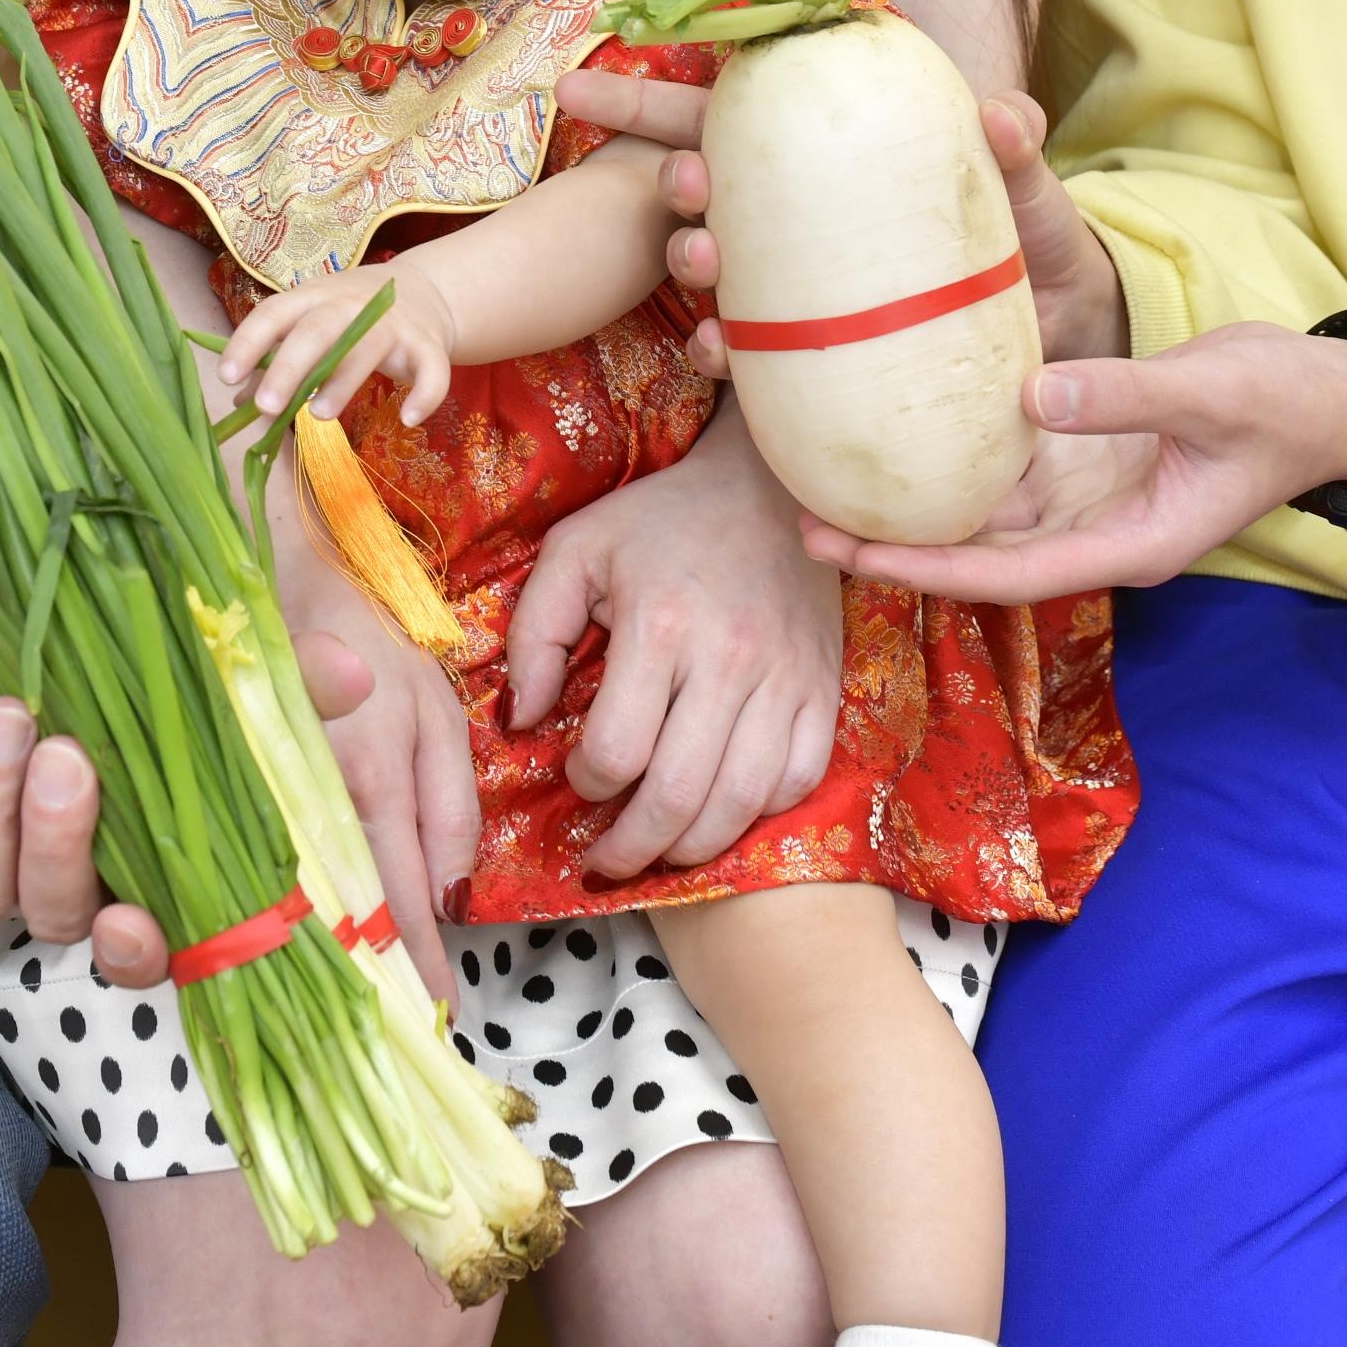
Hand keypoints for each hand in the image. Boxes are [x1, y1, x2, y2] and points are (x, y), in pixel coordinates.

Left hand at [0, 632, 376, 991]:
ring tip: (9, 718)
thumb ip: (280, 684)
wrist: (16, 643)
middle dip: (59, 841)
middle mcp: (65, 880)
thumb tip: (355, 674)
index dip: (135, 951)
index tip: (129, 920)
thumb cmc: (132, 676)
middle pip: (55, 907)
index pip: (144, 949)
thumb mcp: (212, 675)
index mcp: (141, 871)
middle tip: (68, 756)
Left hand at [221, 266, 458, 425]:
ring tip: (317, 416)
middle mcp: (350, 305)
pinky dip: (424, 394)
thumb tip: (237, 402)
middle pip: (316, 332)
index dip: (247, 342)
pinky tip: (408, 419)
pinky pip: (432, 370)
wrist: (424, 293)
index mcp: (312, 298)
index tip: (224, 376)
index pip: (274, 313)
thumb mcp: (310, 327)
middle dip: (288, 368)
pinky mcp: (428, 345)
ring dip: (342, 383)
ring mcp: (391, 324)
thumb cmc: (351, 317)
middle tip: (266, 407)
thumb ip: (276, 360)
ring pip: (366, 349)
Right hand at [272, 494, 477, 991]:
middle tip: (395, 1034)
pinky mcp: (219, 793)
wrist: (277, 570)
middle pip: (339, 923)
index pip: (398, 902)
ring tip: (343, 1017)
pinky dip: (264, 921)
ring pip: (286, 908)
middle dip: (368, 985)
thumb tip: (456, 899)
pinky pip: (242, 876)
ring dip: (314, 967)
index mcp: (371, 783)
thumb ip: (449, 805)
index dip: (417, 965)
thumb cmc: (370, 636)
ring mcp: (256, 800)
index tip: (437, 1016)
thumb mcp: (436, 710)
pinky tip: (279, 955)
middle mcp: (309, 803)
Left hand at [500, 405, 841, 880]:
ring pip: (743, 802)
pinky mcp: (823, 688)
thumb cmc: (660, 519)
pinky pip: (799, 779)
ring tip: (659, 852)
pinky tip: (722, 808)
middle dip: (633, 848)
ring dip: (693, 848)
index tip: (577, 777)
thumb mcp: (575, 550)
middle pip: (680, 796)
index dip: (587, 784)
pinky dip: (759, 812)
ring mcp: (786, 679)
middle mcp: (729, 661)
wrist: (766, 485)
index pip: (618, 751)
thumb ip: (534, 635)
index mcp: (660, 626)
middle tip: (606, 860)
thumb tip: (523, 721)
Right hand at [550, 73, 1127, 366]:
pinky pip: (748, 352)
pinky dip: (722, 351)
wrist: (1059, 336)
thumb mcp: (1033, 192)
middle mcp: (797, 216)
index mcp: (828, 153)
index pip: (729, 108)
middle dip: (663, 176)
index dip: (647, 99)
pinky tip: (718, 351)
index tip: (575, 85)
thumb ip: (1017, 151)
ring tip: (703, 259)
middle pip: (701, 183)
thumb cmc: (1035, 240)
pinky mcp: (809, 354)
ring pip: (714, 265)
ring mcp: (797, 285)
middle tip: (683, 181)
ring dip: (691, 259)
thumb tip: (1004, 113)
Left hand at [798, 321, 1346, 603]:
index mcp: (1127, 541)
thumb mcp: (1215, 393)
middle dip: (894, 546)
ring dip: (914, 504)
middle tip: (800, 521)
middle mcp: (1096, 527)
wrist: (1340, 396)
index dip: (924, 569)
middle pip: (978, 553)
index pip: (1005, 574)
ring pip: (986, 512)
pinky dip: (954, 454)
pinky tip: (898, 426)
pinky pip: (1008, 463)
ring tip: (826, 481)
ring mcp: (1091, 493)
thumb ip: (1127, 398)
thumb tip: (1032, 398)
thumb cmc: (1291, 402)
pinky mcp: (1089, 450)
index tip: (848, 555)